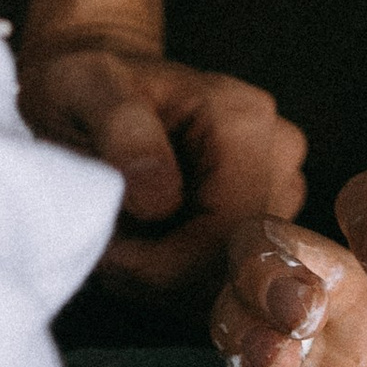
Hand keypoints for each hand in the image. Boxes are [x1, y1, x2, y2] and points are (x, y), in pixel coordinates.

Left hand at [18, 34, 306, 301]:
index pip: (227, 233)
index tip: (110, 257)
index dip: (165, 266)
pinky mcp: (269, 209)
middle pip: (236, 259)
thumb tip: (161, 201)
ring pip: (235, 273)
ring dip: (172, 278)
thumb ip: (122, 133)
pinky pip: (232, 272)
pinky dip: (183, 277)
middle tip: (111, 251)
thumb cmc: (88, 89)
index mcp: (244, 120)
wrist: (98, 92)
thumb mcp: (84, 90)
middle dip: (166, 274)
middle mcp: (278, 150)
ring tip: (125, 241)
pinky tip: (147, 246)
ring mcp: (282, 182)